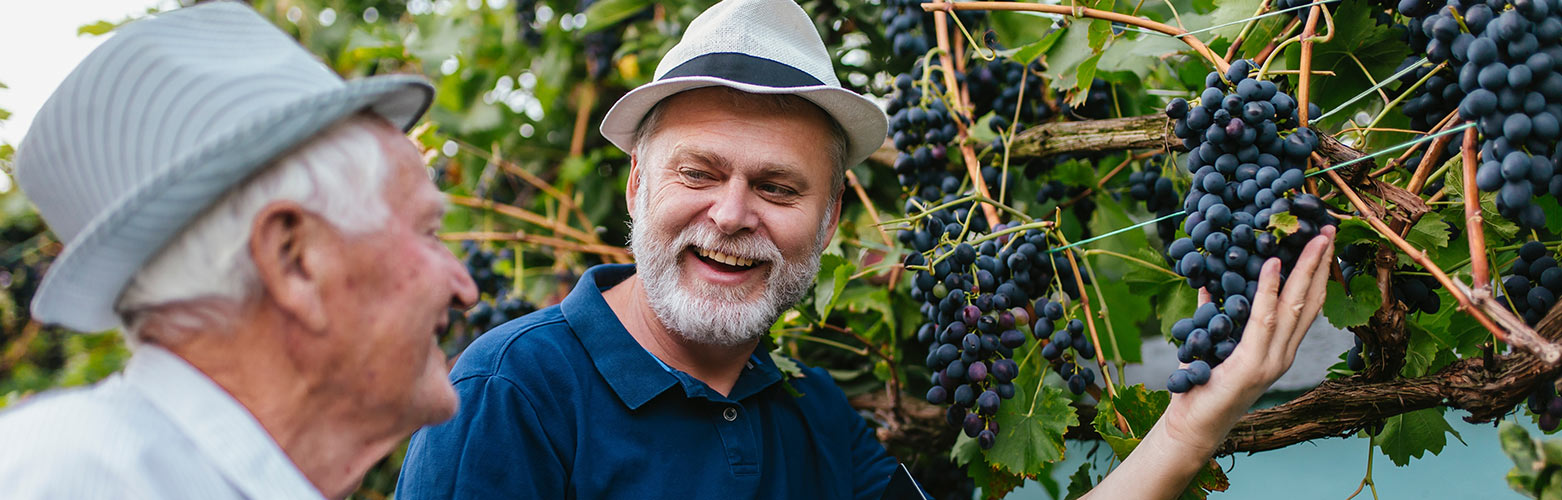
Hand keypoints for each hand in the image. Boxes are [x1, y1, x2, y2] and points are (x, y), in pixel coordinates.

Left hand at [1082, 225, 1335, 499]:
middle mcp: (1283, 354)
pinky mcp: (1253, 365)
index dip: (1317, 273)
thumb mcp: (1210, 343)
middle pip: (1310, 300)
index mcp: (1279, 349)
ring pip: (1295, 306)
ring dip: (1304, 269)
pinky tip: (1271, 264)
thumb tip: (1209, 286)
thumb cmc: (1201, 387)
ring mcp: (1272, 360)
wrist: (1192, 427)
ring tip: (1313, 238)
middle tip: (1328, 229)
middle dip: (1320, 263)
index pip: (1306, 305)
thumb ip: (1214, 315)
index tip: (1321, 241)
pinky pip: (1263, 320)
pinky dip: (1268, 290)